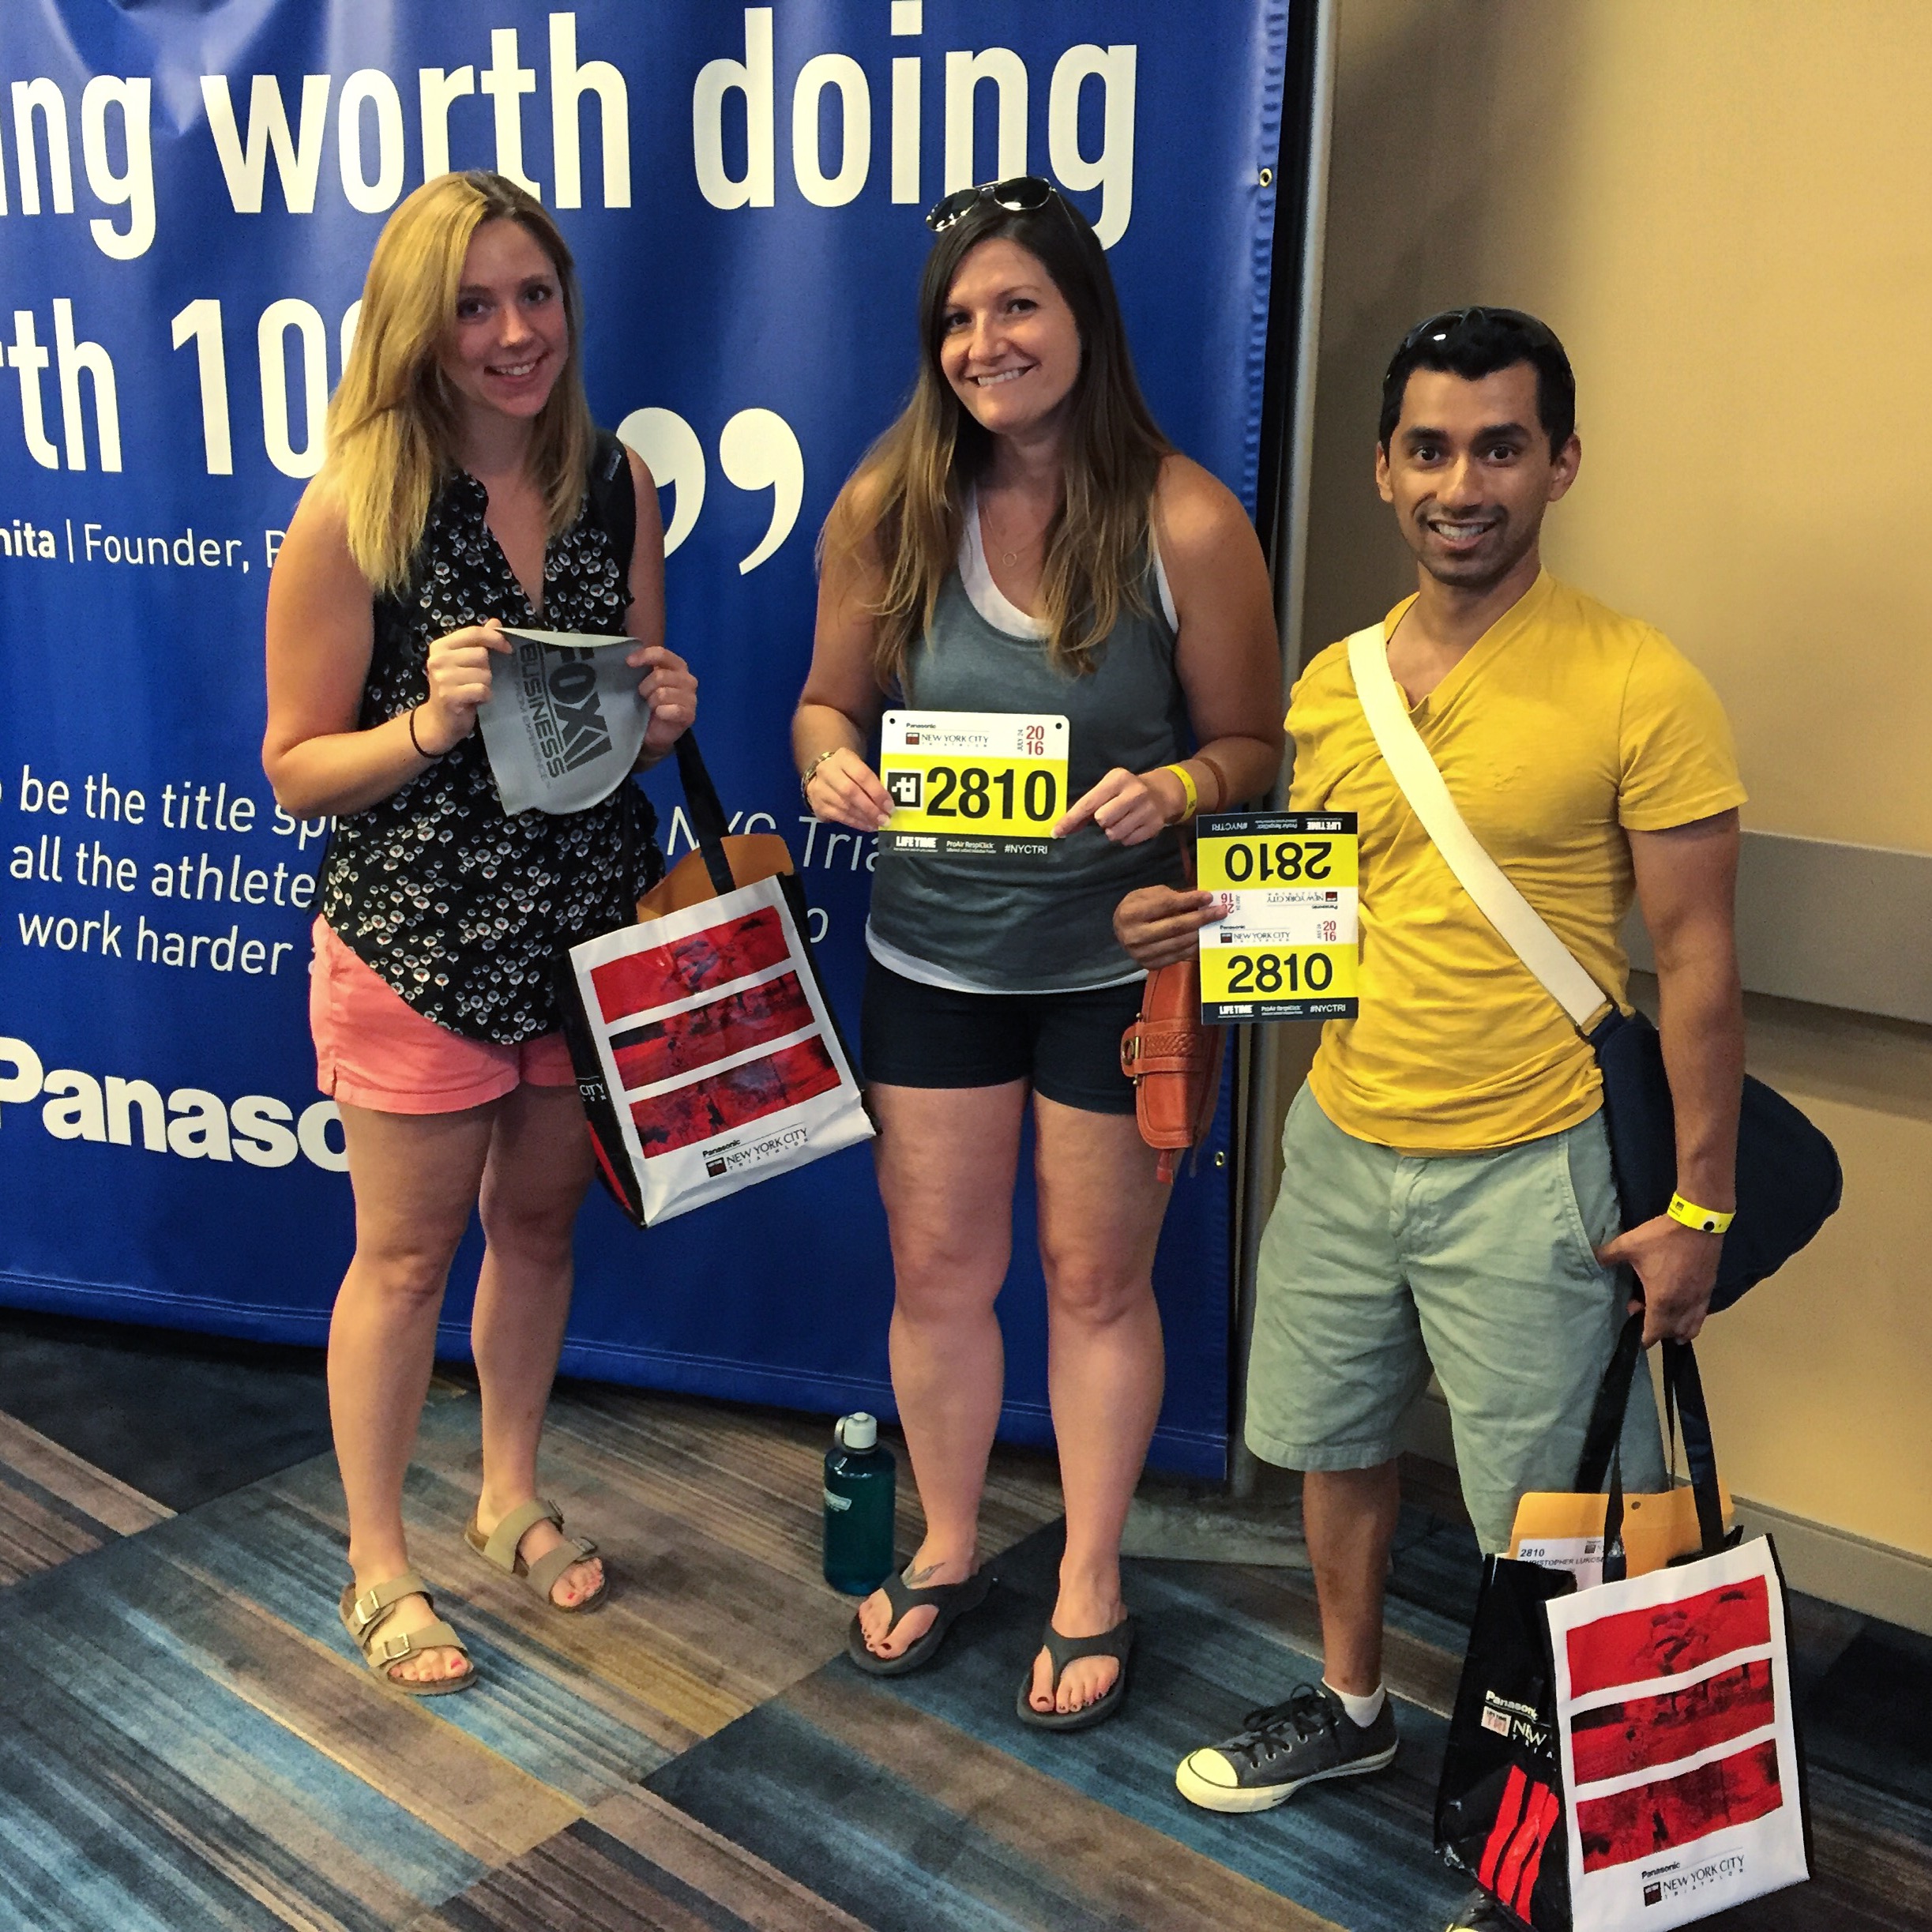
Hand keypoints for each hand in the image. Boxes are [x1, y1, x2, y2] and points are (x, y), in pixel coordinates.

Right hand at [418, 620, 509, 752]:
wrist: (441, 721)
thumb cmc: (456, 688)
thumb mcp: (465, 662)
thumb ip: (479, 641)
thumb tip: (495, 622)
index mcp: (441, 646)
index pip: (473, 632)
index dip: (494, 638)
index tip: (508, 648)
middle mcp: (438, 659)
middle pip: (481, 654)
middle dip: (487, 668)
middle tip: (478, 679)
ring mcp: (442, 678)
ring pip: (484, 673)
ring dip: (486, 684)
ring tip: (475, 690)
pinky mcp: (449, 696)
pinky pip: (482, 689)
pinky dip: (485, 696)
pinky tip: (476, 700)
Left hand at [629, 643, 697, 752]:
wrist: (655, 730)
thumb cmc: (649, 701)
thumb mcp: (644, 680)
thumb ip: (642, 667)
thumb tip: (628, 658)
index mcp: (677, 666)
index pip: (662, 654)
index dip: (644, 656)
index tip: (629, 663)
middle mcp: (687, 679)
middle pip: (659, 675)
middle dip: (645, 687)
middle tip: (643, 696)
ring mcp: (691, 697)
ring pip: (662, 694)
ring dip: (651, 702)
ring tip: (651, 707)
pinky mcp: (689, 714)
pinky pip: (671, 710)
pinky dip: (661, 713)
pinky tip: (659, 715)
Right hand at [805, 746, 892, 830]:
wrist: (823, 775)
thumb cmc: (849, 772)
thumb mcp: (860, 767)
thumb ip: (873, 781)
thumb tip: (888, 803)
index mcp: (843, 758)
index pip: (862, 775)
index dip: (877, 792)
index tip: (889, 806)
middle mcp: (827, 771)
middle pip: (850, 792)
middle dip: (870, 808)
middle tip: (885, 819)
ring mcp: (820, 788)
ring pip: (844, 806)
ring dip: (864, 818)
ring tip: (878, 824)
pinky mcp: (817, 804)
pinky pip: (838, 816)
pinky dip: (855, 823)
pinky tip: (867, 826)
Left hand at [1054, 766, 1184, 844]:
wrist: (1162, 793)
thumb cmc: (1125, 792)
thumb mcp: (1107, 790)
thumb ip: (1087, 807)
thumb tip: (1063, 829)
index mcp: (1118, 779)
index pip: (1088, 803)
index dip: (1070, 819)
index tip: (1056, 832)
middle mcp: (1134, 792)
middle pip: (1102, 819)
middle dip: (1101, 822)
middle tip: (1108, 817)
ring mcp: (1147, 809)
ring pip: (1115, 834)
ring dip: (1113, 831)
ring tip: (1121, 821)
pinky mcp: (1155, 825)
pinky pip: (1128, 841)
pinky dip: (1126, 837)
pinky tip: (1132, 826)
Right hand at [1113, 885, 1223, 968]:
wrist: (1120, 931)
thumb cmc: (1136, 908)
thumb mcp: (1147, 894)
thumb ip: (1170, 896)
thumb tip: (1200, 900)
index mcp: (1130, 913)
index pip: (1166, 905)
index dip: (1189, 900)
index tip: (1208, 897)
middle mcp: (1134, 936)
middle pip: (1175, 926)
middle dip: (1201, 918)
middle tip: (1220, 912)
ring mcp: (1141, 954)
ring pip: (1179, 943)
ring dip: (1200, 933)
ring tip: (1215, 924)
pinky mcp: (1149, 965)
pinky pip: (1178, 956)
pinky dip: (1193, 946)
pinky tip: (1203, 937)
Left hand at [1596, 1215, 1720, 1344]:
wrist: (1698, 1224)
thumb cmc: (1662, 1238)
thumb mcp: (1628, 1245)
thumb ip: (1607, 1255)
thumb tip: (1590, 1259)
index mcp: (1661, 1300)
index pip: (1653, 1333)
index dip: (1643, 1337)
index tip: (1634, 1332)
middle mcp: (1682, 1306)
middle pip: (1671, 1332)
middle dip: (1655, 1329)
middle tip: (1641, 1310)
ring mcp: (1698, 1300)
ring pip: (1689, 1328)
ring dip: (1675, 1328)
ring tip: (1662, 1315)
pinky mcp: (1709, 1290)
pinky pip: (1701, 1316)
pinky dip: (1692, 1320)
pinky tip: (1683, 1311)